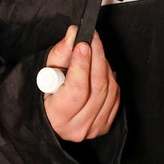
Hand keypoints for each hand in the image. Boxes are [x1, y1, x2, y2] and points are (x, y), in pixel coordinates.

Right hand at [42, 25, 120, 141]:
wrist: (53, 118)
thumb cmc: (48, 94)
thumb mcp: (47, 72)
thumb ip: (61, 53)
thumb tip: (74, 34)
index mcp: (58, 116)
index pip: (77, 89)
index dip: (82, 64)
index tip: (82, 44)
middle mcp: (77, 127)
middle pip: (97, 87)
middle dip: (97, 58)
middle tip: (93, 39)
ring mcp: (94, 128)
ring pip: (109, 90)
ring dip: (105, 66)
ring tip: (95, 52)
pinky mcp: (105, 125)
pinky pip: (116, 96)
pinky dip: (111, 78)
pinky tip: (102, 68)